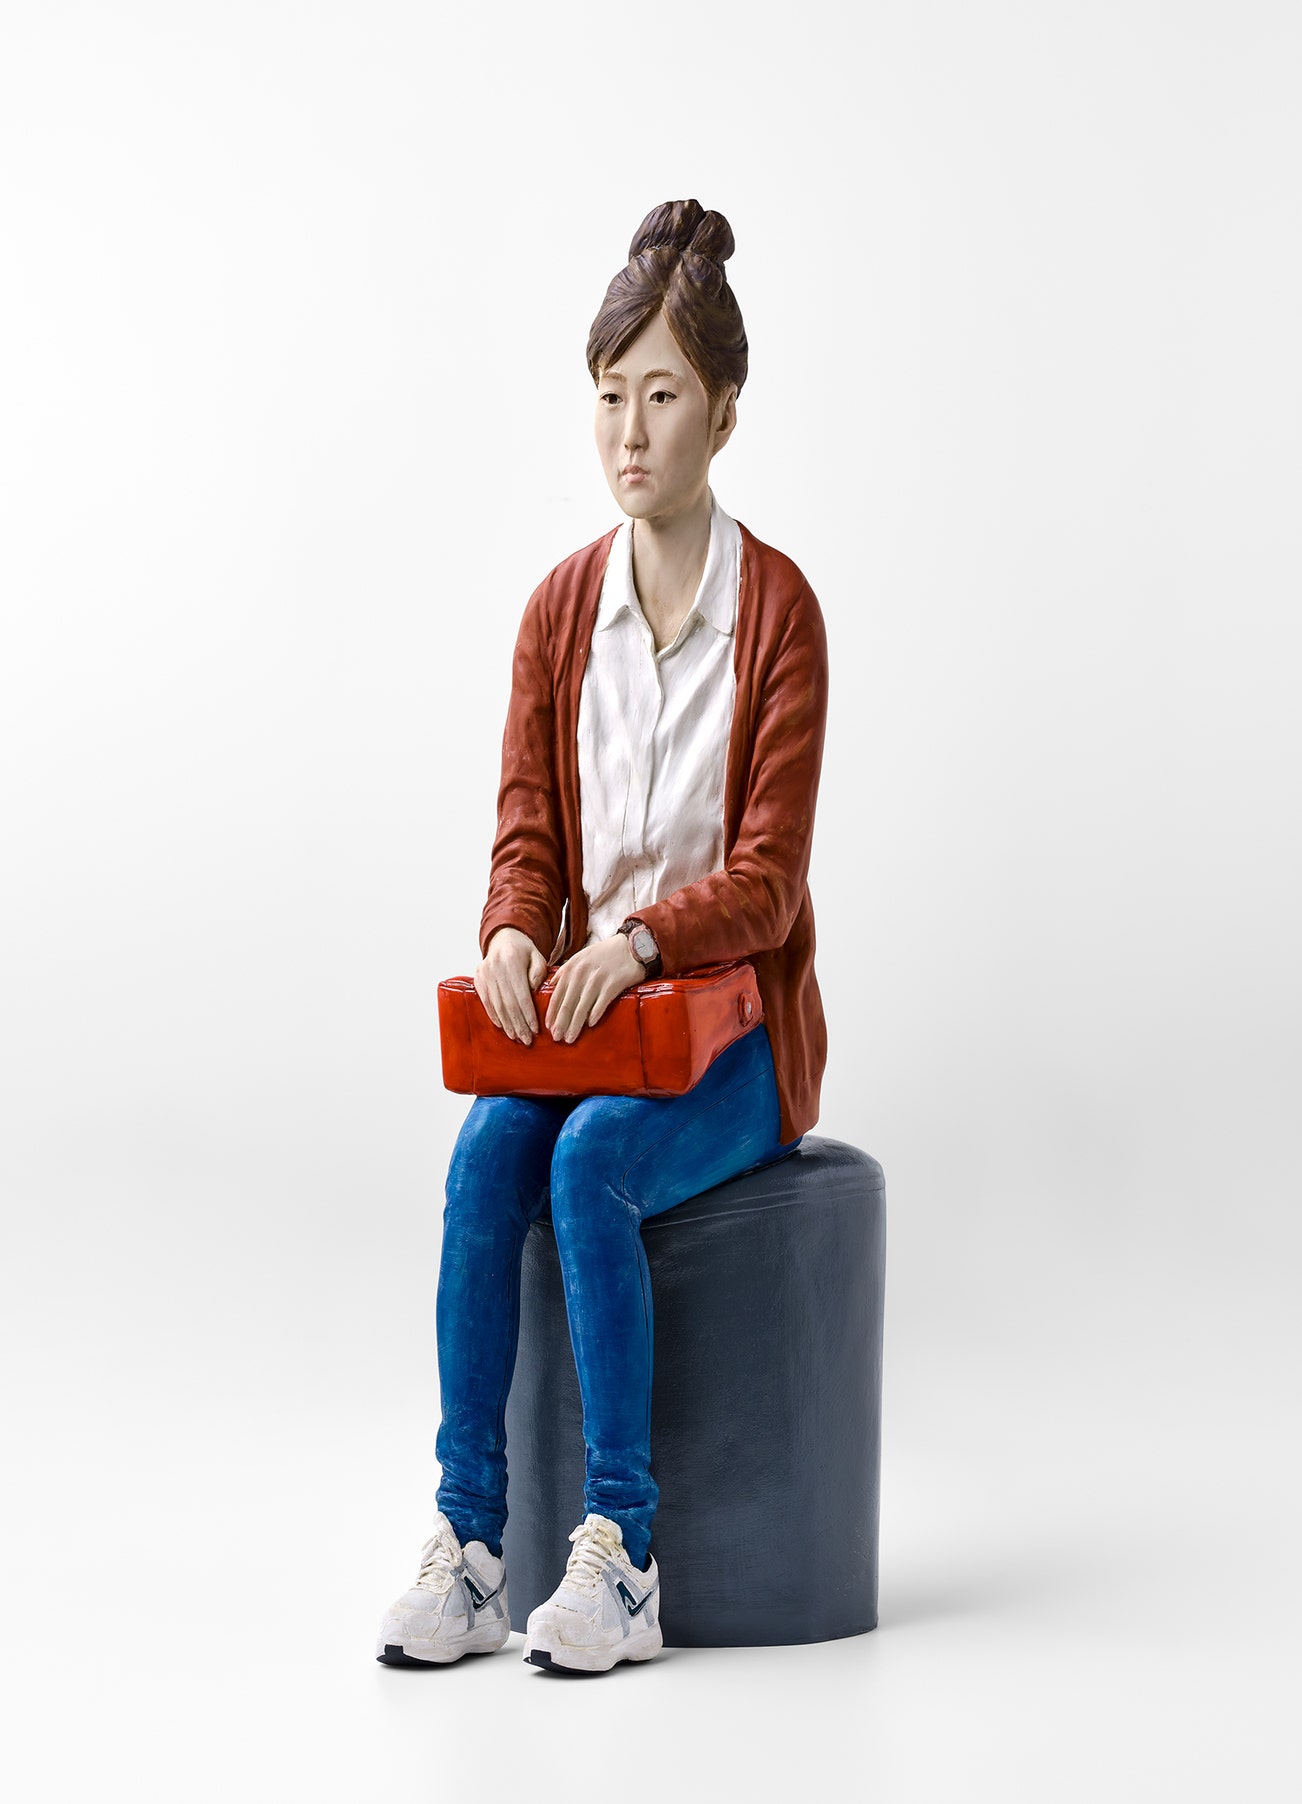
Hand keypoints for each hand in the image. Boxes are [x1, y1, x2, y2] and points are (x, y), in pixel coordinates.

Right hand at [474, 927, 547, 1043]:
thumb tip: (534, 991)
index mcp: (512, 961)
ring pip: (497, 1005)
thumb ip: (538, 972)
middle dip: (518, 1024)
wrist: (504, 939)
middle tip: (526, 1040)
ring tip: (516, 1037)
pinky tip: (502, 1027)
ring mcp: (484, 973)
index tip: (535, 1029)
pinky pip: (486, 1002)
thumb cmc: (524, 951)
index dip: (528, 1014)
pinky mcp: (478, 979)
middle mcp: (495, 967)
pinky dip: (494, 1016)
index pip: (521, 995)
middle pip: (508, 1003)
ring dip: (507, 1023)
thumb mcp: (537, 957)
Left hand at [544, 934, 645, 1043]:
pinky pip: (601, 1003)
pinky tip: (590, 1025)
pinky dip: (595, 1015)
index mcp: (571, 968)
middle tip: (556, 1038)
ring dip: (575, 1025)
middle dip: (560, 1024)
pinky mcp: (613, 984)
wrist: (632, 946)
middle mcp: (582, 974)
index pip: (557, 995)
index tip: (548, 1027)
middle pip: (567, 1004)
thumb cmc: (605, 953)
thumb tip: (552, 985)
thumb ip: (565, 971)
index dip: (552, 1013)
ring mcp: (597, 979)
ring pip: (582, 1008)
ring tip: (570, 1038)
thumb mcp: (581, 956)